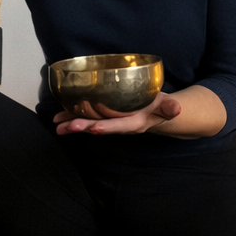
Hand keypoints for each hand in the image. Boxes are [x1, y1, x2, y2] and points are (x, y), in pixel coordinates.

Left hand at [53, 93, 181, 135]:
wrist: (154, 114)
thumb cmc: (160, 107)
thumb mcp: (167, 106)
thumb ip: (170, 107)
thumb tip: (178, 109)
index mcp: (134, 123)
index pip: (120, 126)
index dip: (108, 127)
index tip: (95, 129)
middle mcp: (119, 125)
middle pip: (100, 126)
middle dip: (84, 127)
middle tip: (69, 127)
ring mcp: (110, 122)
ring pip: (90, 124)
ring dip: (73, 125)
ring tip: (58, 126)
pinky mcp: (104, 117)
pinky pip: (87, 118)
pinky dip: (72, 117)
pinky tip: (58, 118)